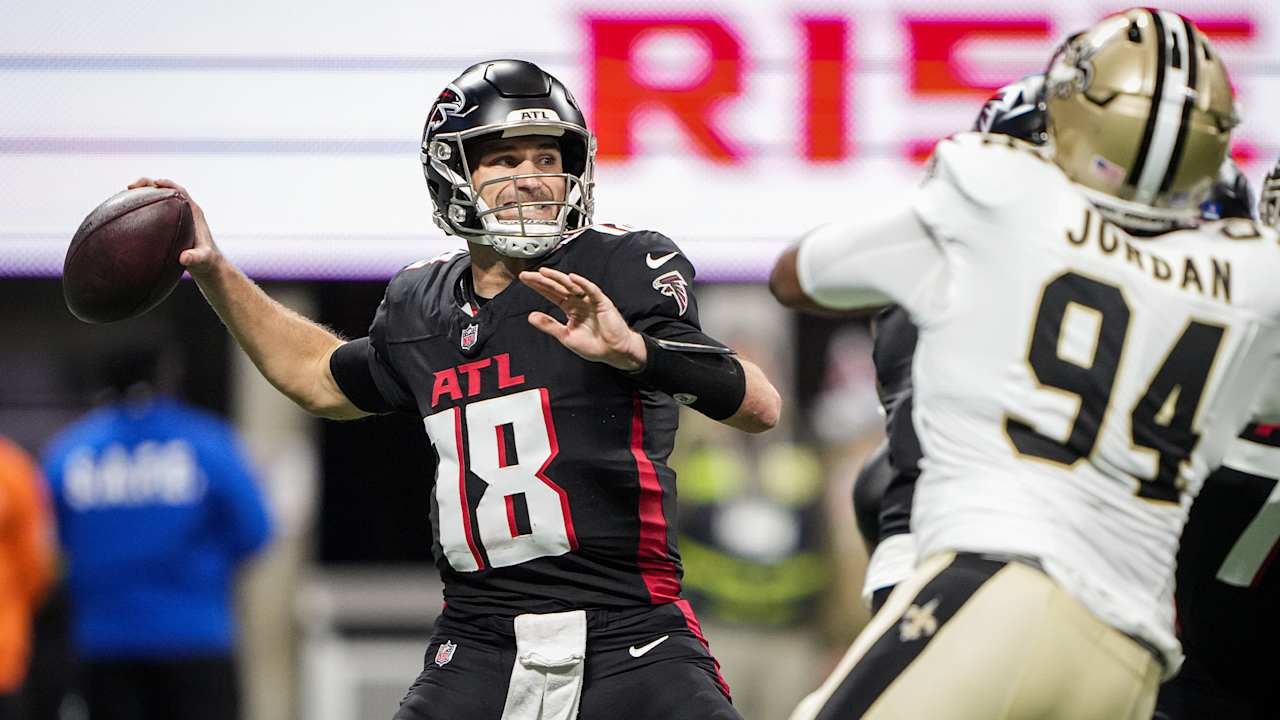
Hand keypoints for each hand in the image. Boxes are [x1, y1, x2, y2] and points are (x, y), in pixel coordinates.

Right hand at [127, 177, 221, 277]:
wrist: (207, 265)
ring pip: (158, 197)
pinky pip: (153, 209)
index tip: (155, 183)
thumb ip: (196, 257)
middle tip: (131, 187)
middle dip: (148, 184)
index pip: (180, 191)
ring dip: (142, 193)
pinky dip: (141, 205)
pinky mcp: (168, 222)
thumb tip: (184, 258)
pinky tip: (126, 211)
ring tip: (123, 195)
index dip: (168, 184)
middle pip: (166, 190)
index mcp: (194, 213)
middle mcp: (185, 210)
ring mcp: (176, 215)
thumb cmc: (206, 261)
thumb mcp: (203, 259)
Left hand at [520, 268, 646, 370]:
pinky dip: (582, 283)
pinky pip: (591, 290)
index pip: (551, 294)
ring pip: (571, 285)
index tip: (524, 280)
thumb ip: (549, 325)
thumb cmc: (594, 345)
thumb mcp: (566, 336)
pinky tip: (572, 278)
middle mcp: (578, 301)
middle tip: (526, 275)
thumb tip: (530, 317)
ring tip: (543, 272)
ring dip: (558, 278)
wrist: (614, 352)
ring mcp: (590, 300)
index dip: (538, 287)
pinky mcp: (602, 302)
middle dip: (542, 280)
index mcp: (570, 308)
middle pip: (558, 287)